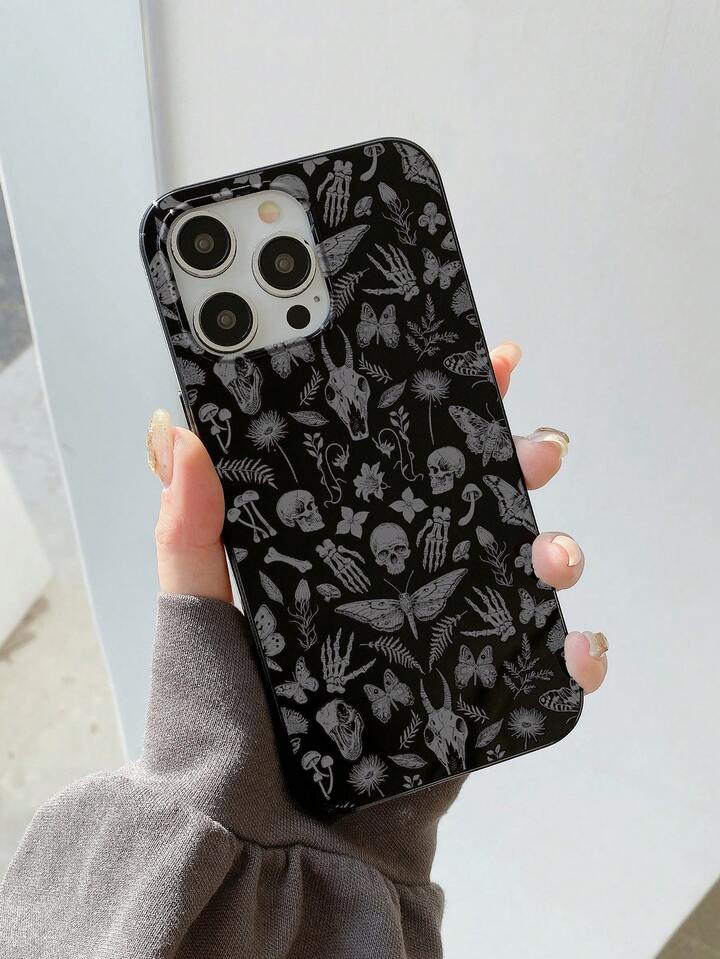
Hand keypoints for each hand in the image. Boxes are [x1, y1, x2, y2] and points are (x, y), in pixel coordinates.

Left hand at [148, 341, 606, 694]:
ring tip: (550, 556)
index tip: (484, 368)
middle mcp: (400, 582)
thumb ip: (187, 528)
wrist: (263, 841)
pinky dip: (577, 653)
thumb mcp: (197, 613)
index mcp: (344, 548)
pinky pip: (540, 667)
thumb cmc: (224, 724)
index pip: (399, 463)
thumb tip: (176, 431)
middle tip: (533, 451)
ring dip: (557, 550)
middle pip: (479, 504)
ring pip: (522, 572)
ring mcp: (442, 635)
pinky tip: (576, 645)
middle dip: (519, 465)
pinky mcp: (472, 697)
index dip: (445, 412)